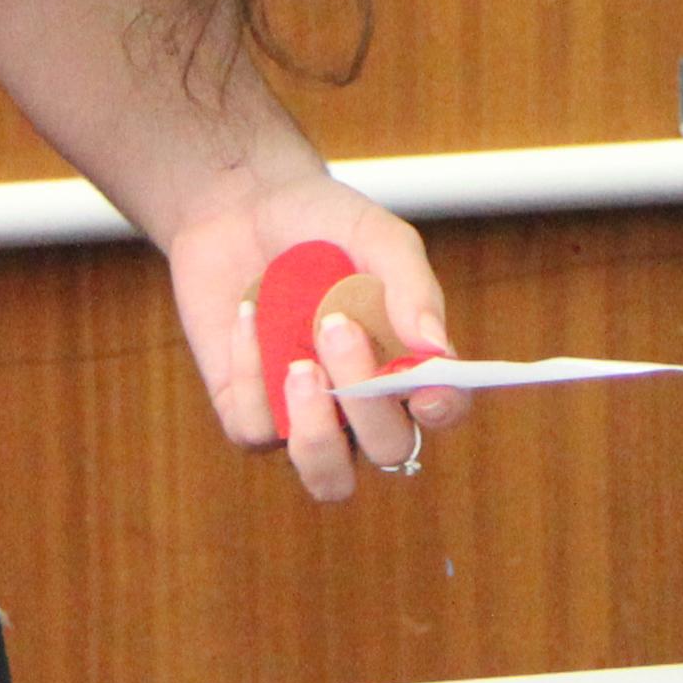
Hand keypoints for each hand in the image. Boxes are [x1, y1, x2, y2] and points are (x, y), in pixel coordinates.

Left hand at [164, 176, 474, 500]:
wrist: (238, 204)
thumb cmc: (319, 223)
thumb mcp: (374, 235)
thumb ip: (410, 285)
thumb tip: (434, 348)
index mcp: (406, 361)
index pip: (443, 408)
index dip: (443, 408)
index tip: (425, 385)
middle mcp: (363, 402)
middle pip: (389, 447)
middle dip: (367, 401)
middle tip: (336, 325)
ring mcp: (308, 415)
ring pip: (328, 477)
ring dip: (317, 433)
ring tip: (299, 366)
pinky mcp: (250, 414)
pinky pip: (256, 430)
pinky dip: (250, 373)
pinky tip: (247, 314)